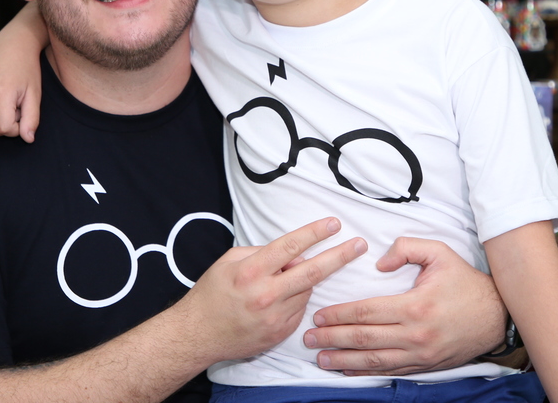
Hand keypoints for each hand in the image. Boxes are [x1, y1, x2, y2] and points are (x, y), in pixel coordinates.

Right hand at [0, 4, 46, 141]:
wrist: (12, 46)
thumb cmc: (26, 71)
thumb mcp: (35, 94)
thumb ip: (32, 119)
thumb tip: (28, 139)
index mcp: (1, 93)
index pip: (3, 129)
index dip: (15, 128)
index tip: (21, 115)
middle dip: (4, 127)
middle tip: (13, 110)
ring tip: (2, 109)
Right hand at [179, 218, 367, 361]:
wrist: (198, 335)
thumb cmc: (212, 294)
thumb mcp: (229, 261)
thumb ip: (262, 253)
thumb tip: (291, 254)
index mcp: (251, 271)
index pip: (290, 246)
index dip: (314, 233)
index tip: (334, 223)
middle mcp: (266, 294)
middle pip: (313, 271)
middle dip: (340, 255)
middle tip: (359, 244)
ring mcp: (275, 317)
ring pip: (306, 290)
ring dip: (304, 279)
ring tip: (282, 279)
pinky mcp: (280, 333)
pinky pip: (299, 309)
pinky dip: (295, 299)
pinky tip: (277, 299)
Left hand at [303, 237, 505, 375]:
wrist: (496, 315)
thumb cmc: (465, 282)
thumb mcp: (439, 253)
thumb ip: (406, 248)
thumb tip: (380, 263)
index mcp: (415, 307)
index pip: (366, 313)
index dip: (340, 315)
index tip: (320, 314)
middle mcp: (415, 335)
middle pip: (364, 340)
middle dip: (333, 339)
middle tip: (309, 338)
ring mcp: (420, 355)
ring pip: (374, 361)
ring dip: (344, 361)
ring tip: (321, 358)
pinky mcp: (425, 366)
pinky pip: (390, 371)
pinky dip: (366, 372)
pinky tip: (349, 370)